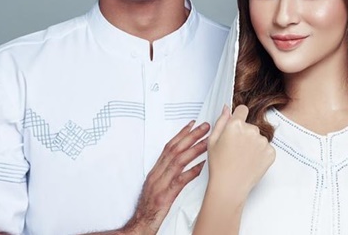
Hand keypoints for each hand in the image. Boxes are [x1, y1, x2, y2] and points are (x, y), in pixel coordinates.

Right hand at [123, 120, 209, 234]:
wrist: (139, 224)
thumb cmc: (149, 207)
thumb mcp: (157, 186)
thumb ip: (167, 174)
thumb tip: (183, 164)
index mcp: (155, 171)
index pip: (169, 147)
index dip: (181, 134)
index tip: (193, 124)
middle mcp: (156, 174)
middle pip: (174, 150)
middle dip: (190, 136)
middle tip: (205, 127)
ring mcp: (160, 185)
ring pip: (178, 162)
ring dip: (194, 150)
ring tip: (208, 142)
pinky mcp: (164, 196)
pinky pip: (180, 181)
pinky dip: (191, 172)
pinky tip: (202, 166)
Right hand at [206, 105, 275, 202]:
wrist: (230, 186)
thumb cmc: (218, 165)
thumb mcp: (213, 140)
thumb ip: (221, 121)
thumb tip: (227, 108)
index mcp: (236, 125)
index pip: (242, 109)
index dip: (238, 117)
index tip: (237, 124)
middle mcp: (251, 130)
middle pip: (250, 126)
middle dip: (244, 134)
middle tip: (235, 149)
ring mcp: (263, 142)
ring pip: (258, 138)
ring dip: (253, 144)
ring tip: (242, 158)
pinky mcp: (271, 153)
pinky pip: (266, 148)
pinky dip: (260, 154)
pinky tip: (250, 162)